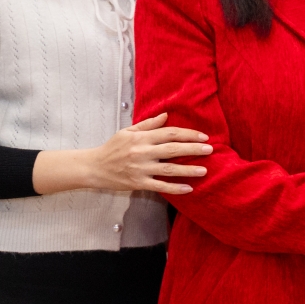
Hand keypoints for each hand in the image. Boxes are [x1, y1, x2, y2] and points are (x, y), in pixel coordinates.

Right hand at [34, 113, 212, 195]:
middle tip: (210, 150)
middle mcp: (142, 152)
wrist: (94, 167)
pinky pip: (159, 186)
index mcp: (141, 138)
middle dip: (193, 149)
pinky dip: (174, 188)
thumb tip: (166, 115)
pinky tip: (188, 188)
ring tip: (204, 170)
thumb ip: (148, 124)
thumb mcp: (127, 131)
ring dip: (188, 170)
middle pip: (172, 149)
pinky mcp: (138, 183)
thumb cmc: (112, 148)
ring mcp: (140, 169)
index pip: (169, 133)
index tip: (203, 137)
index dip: (188, 134)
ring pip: (169, 169)